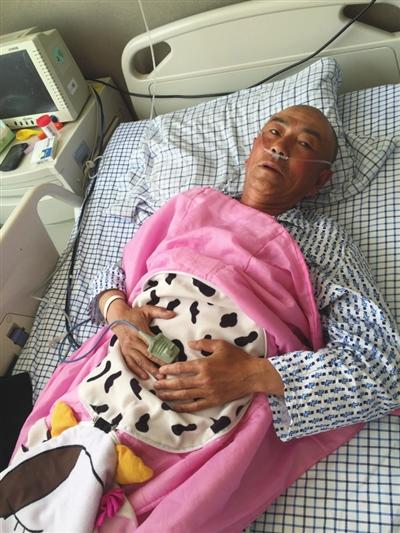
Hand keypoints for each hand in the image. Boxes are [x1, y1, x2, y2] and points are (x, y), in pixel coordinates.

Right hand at [106, 297, 174, 378]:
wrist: (117, 316)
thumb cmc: (134, 314)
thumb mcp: (147, 310)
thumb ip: (160, 311)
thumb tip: (173, 314)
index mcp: (140, 331)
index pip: (153, 345)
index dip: (162, 353)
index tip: (172, 359)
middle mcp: (133, 341)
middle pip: (147, 355)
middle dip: (157, 365)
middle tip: (167, 372)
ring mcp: (127, 348)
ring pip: (139, 362)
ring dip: (149, 370)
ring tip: (158, 377)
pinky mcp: (123, 352)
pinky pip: (129, 363)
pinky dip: (136, 371)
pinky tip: (144, 376)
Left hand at [153, 338, 283, 411]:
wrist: (252, 375)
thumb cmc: (237, 358)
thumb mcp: (220, 345)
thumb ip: (203, 344)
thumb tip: (189, 343)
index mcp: (204, 365)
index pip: (181, 368)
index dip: (168, 369)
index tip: (160, 371)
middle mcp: (203, 380)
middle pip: (179, 383)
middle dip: (165, 384)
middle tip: (155, 385)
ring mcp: (208, 392)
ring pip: (184, 395)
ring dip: (170, 395)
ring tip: (159, 395)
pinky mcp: (213, 401)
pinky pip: (194, 406)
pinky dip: (182, 407)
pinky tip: (174, 407)